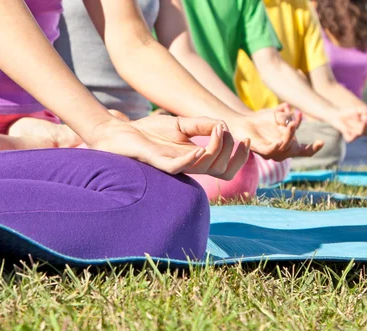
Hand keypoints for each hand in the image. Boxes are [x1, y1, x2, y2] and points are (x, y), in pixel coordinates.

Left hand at [87, 115, 249, 179]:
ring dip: (215, 149)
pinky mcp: (158, 163)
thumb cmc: (149, 132)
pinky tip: (199, 149)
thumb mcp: (181, 124)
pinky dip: (191, 160)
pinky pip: (178, 167)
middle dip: (231, 151)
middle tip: (227, 132)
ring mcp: (174, 166)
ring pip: (204, 167)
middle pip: (221, 170)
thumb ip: (202, 125)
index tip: (246, 140)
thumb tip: (224, 125)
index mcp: (196, 160)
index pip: (226, 168)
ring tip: (216, 131)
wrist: (120, 132)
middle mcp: (188, 166)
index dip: (240, 158)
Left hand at [227, 103, 323, 160]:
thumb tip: (292, 116)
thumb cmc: (263, 120)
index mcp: (290, 144)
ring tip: (291, 123)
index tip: (322, 141)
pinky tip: (280, 140)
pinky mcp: (260, 151)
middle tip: (295, 122)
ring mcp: (271, 152)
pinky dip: (276, 146)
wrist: (243, 122)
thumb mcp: (279, 115)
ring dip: (289, 136)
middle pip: (295, 150)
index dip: (314, 148)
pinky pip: (270, 151)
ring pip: (284, 148)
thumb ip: (288, 117)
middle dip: (297, 136)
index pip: (305, 151)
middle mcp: (282, 151)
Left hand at [331, 108, 366, 141]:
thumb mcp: (356, 110)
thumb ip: (362, 110)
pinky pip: (350, 139)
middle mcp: (361, 133)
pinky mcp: (347, 137)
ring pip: (359, 133)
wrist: (337, 116)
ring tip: (352, 120)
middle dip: (366, 126)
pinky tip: (351, 131)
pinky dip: (352, 136)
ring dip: (357, 125)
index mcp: (365, 128)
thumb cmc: (349, 112)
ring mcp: (354, 135)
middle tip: (364, 120)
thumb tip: (366, 111)